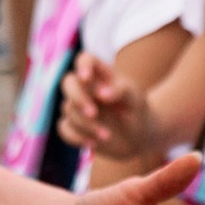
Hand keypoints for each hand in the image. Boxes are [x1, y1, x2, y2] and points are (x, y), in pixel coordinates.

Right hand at [56, 51, 168, 166]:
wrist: (139, 137)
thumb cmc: (137, 110)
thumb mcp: (135, 98)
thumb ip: (120, 90)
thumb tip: (100, 94)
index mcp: (101, 75)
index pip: (85, 59)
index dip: (82, 66)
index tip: (86, 78)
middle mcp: (85, 88)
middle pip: (68, 83)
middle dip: (78, 98)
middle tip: (93, 114)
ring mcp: (78, 107)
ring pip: (69, 110)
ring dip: (86, 124)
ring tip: (107, 136)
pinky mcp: (75, 126)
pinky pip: (64, 129)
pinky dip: (77, 137)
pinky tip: (93, 144)